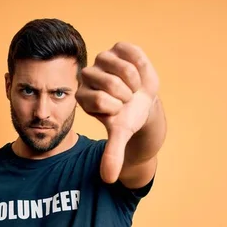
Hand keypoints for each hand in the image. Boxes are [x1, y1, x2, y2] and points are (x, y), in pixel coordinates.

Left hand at [75, 42, 158, 183]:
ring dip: (135, 81)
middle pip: (111, 84)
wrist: (144, 100)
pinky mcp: (118, 47)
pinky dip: (140, 65)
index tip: (119, 111)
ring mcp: (102, 59)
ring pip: (122, 69)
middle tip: (127, 98)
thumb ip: (112, 154)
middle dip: (127, 95)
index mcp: (83, 96)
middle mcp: (87, 76)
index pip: (101, 100)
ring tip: (132, 86)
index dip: (118, 107)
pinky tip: (137, 71)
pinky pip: (132, 53)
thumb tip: (108, 179)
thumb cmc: (128, 116)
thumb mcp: (120, 134)